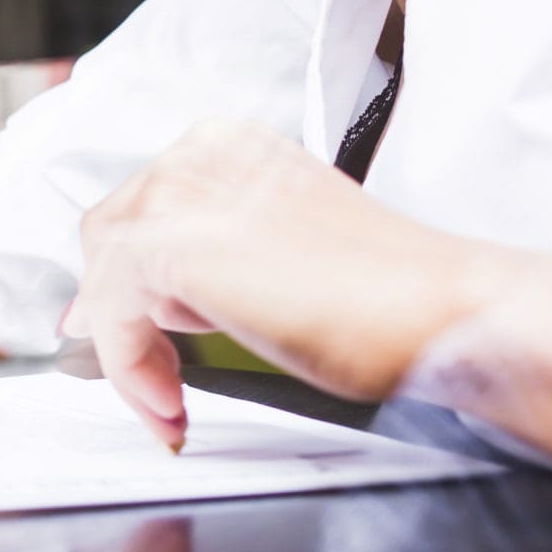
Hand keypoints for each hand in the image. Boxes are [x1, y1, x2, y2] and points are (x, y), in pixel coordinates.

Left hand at [66, 120, 485, 445]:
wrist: (446, 310)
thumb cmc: (391, 296)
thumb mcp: (279, 256)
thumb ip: (209, 263)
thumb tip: (141, 303)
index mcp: (229, 147)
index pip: (143, 210)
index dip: (134, 283)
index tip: (148, 342)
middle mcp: (199, 154)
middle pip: (110, 237)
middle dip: (126, 315)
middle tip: (162, 381)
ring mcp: (181, 194)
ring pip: (105, 277)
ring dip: (129, 351)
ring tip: (173, 401)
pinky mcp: (171, 244)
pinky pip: (110, 312)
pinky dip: (129, 367)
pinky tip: (173, 404)